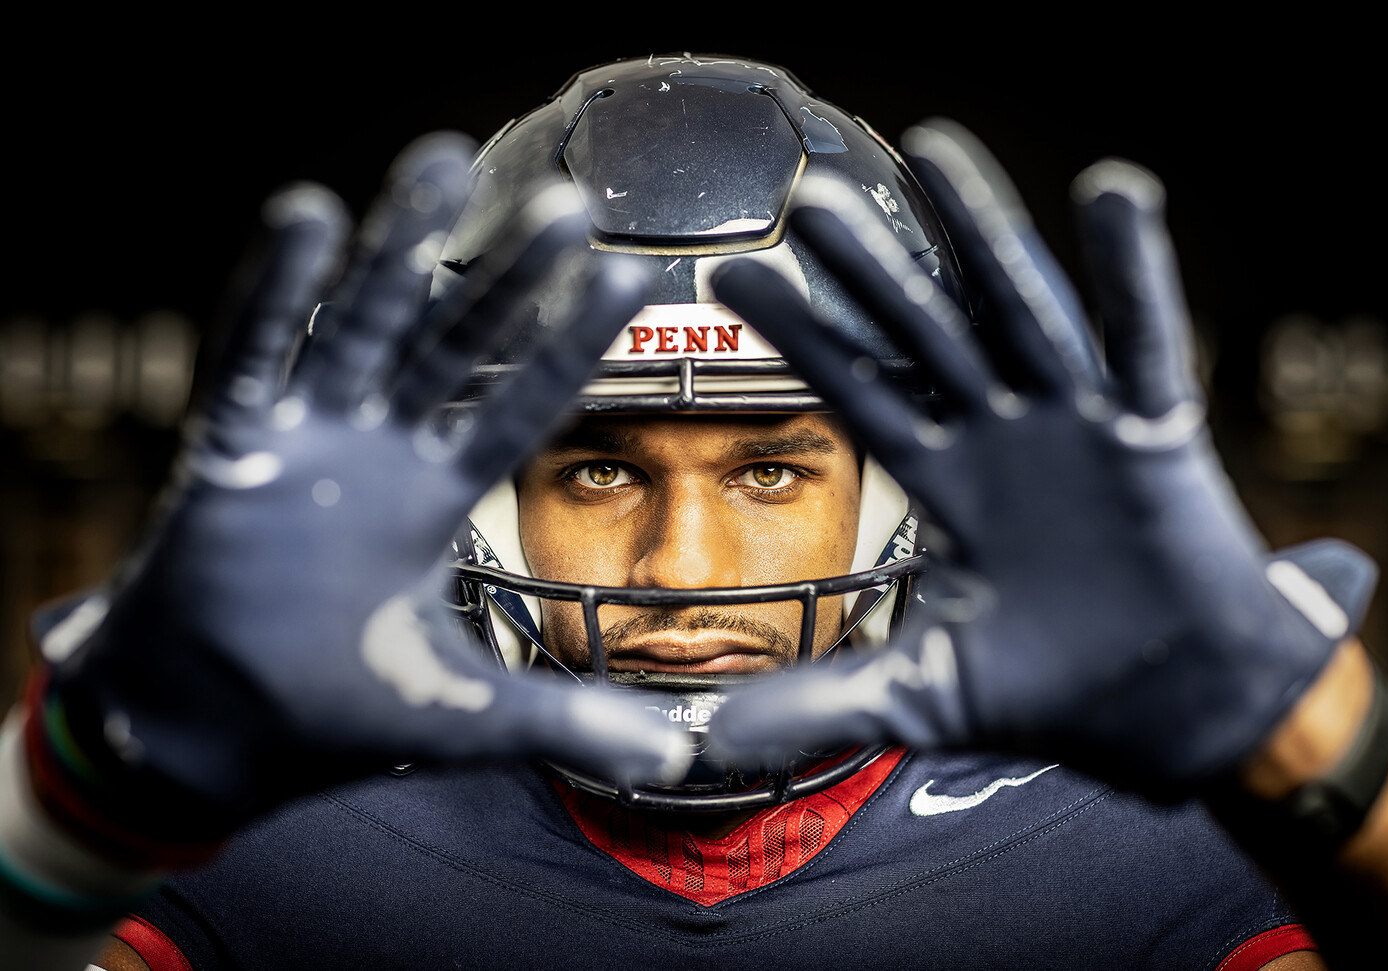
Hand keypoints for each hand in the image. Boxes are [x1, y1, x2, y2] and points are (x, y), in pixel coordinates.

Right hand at [31, 135, 685, 856]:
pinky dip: (275, 294)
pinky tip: (306, 216)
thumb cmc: (334, 717)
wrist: (212, 738)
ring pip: (360, 326)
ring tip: (442, 161)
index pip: (520, 405)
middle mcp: (381, 454)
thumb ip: (566, 719)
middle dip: (506, 276)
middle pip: (452, 343)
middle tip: (570, 204)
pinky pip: (253, 357)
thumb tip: (676, 761)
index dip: (570, 345)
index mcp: (439, 498)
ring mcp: (307, 444)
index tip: (628, 283)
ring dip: (398, 249)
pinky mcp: (229, 453)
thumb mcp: (464, 715)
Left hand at [708, 121, 1373, 789]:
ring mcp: (1078, 429)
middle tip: (802, 199)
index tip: (732, 278)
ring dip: (982, 235)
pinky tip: (1113, 194)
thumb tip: (708, 741)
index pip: (859, 392)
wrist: (1172, 717)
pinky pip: (1146, 346)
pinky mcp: (1156, 437)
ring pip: (1021, 314)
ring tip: (934, 152)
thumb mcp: (922, 695)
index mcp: (949, 483)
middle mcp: (1004, 438)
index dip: (801, 337)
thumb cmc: (1053, 694)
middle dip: (869, 269)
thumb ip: (822, 701)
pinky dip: (1136, 275)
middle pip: (925, 334)